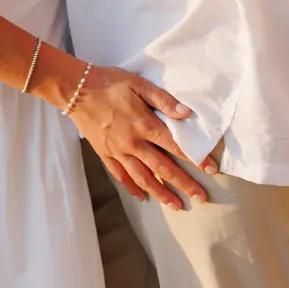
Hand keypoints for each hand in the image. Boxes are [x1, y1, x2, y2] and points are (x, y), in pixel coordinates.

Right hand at [65, 66, 211, 207]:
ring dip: (161, 193)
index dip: (196, 159)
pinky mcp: (105, 154)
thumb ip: (164, 100)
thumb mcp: (140, 84)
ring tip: (176, 205)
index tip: (211, 171)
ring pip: (143, 177)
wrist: (76, 89)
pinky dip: (132, 187)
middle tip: (200, 198)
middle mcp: (133, 143)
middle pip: (163, 168)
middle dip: (184, 184)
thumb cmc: (110, 82)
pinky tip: (143, 196)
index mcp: (145, 125)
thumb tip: (187, 114)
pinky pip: (120, 175)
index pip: (176, 147)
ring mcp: (118, 151)